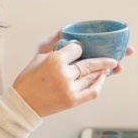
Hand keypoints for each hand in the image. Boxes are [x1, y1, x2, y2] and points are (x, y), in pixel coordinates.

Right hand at [12, 29, 133, 117]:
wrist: (23, 104)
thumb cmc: (28, 80)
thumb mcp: (38, 57)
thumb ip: (53, 45)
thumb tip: (64, 33)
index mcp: (55, 60)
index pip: (77, 48)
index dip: (79, 48)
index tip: (80, 49)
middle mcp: (65, 73)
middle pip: (90, 63)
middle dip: (104, 60)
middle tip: (114, 59)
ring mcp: (70, 88)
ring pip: (93, 76)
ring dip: (102, 71)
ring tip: (107, 68)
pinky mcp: (72, 100)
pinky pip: (93, 91)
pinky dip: (99, 84)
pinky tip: (101, 79)